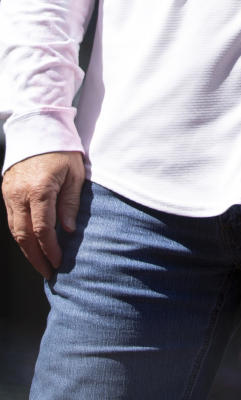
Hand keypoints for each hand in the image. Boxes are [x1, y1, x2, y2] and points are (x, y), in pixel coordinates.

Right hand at [2, 151, 85, 277]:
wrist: (38, 126)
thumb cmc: (61, 148)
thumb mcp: (75, 173)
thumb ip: (70, 203)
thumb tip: (68, 231)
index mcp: (39, 189)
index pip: (43, 229)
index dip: (50, 249)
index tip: (59, 262)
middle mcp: (20, 194)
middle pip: (24, 235)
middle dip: (36, 257)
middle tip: (48, 272)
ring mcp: (9, 193)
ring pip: (15, 230)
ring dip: (26, 249)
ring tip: (40, 263)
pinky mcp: (6, 191)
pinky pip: (12, 219)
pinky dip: (20, 235)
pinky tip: (31, 244)